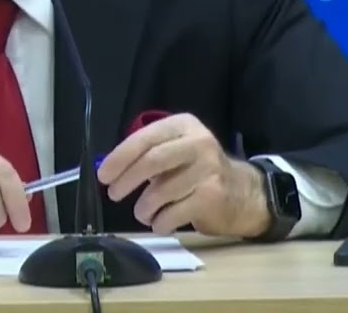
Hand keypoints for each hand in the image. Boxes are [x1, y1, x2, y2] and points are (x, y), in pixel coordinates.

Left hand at [97, 113, 270, 237]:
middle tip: (113, 194)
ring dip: (144, 207)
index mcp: (184, 125)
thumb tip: (110, 171)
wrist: (243, 193)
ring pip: (161, 191)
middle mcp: (198, 143)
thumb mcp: (177, 149)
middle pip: (153, 160)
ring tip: (143, 212)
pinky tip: (160, 222)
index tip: (103, 174)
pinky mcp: (212, 197)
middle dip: (127, 179)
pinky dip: (159, 222)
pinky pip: (173, 213)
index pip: (146, 138)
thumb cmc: (198, 170)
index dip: (120, 157)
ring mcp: (208, 170)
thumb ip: (148, 154)